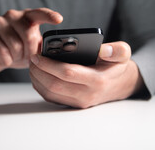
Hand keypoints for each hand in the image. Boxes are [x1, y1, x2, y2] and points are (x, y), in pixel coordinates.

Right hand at [0, 8, 62, 79]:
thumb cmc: (17, 51)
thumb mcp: (32, 48)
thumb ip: (41, 45)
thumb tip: (50, 51)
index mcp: (27, 16)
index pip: (39, 13)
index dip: (49, 16)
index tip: (59, 19)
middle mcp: (13, 15)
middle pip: (29, 35)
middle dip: (31, 52)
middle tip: (28, 58)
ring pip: (15, 45)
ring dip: (17, 57)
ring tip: (14, 57)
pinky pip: (2, 51)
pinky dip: (6, 61)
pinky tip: (4, 59)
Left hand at [29, 41, 143, 107]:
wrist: (119, 84)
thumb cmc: (116, 66)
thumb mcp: (123, 54)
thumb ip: (117, 50)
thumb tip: (102, 50)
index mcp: (97, 80)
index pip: (68, 73)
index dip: (49, 64)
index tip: (38, 55)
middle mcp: (87, 94)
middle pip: (54, 85)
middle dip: (38, 71)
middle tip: (31, 58)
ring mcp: (79, 101)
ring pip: (50, 93)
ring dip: (37, 79)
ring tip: (32, 65)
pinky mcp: (72, 104)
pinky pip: (51, 98)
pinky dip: (40, 86)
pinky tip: (37, 74)